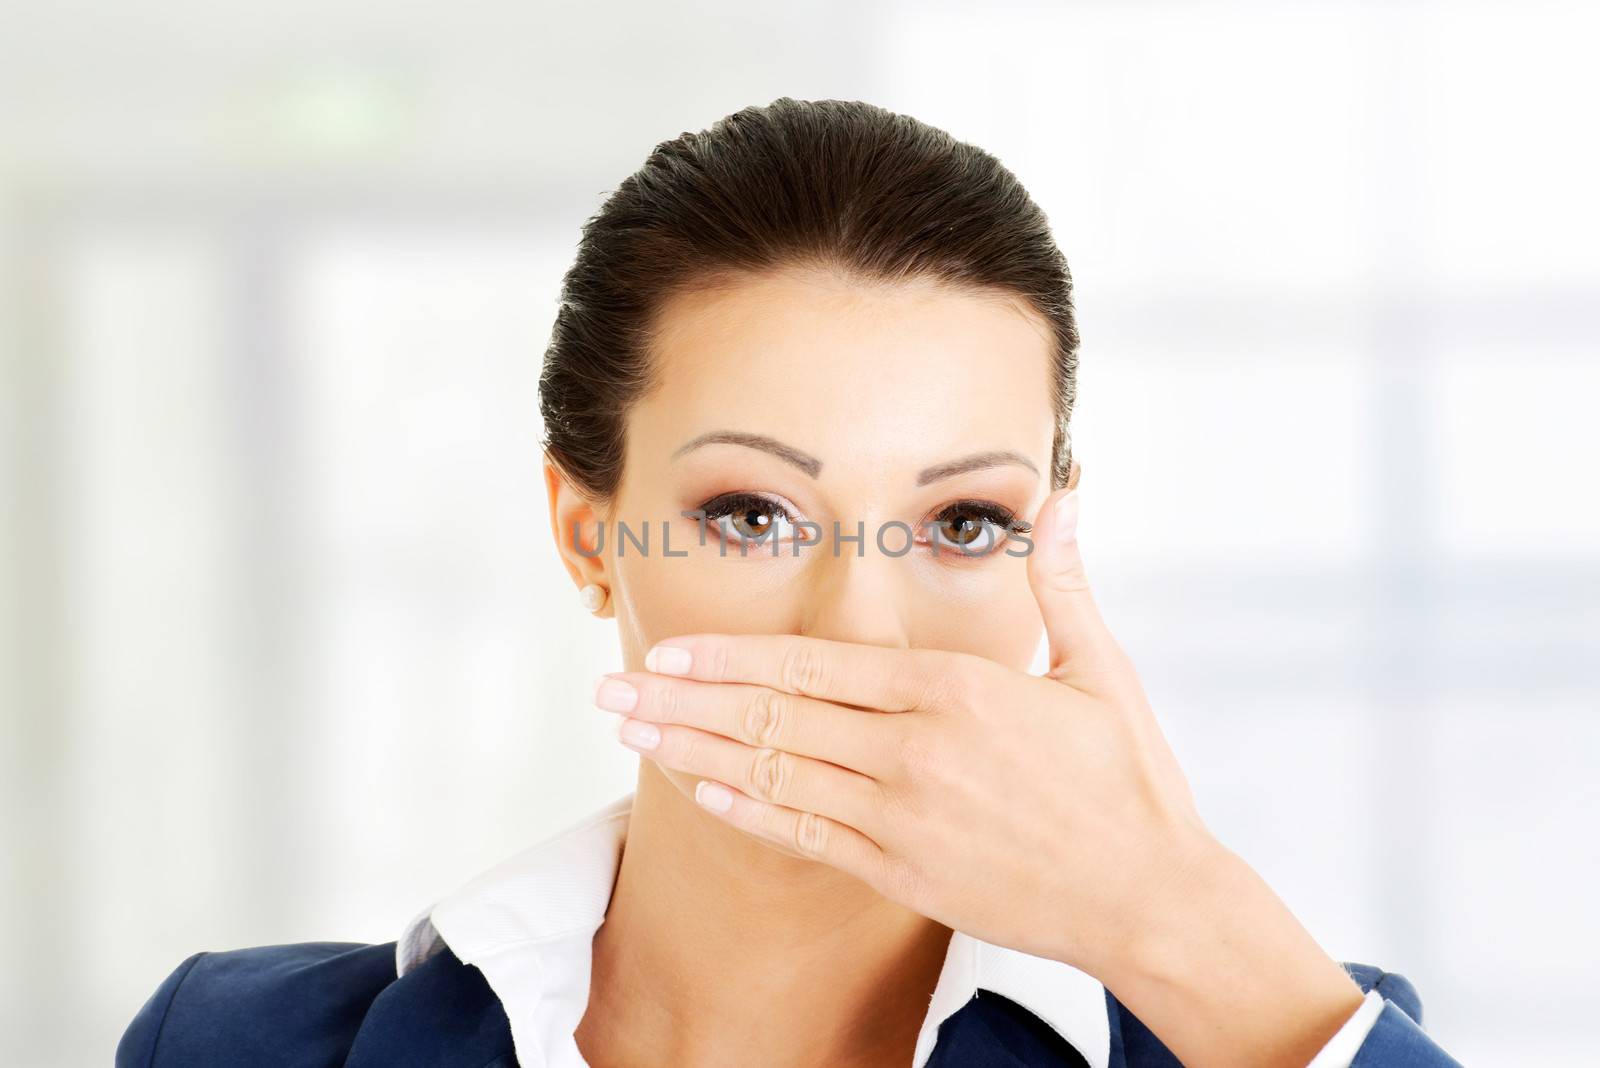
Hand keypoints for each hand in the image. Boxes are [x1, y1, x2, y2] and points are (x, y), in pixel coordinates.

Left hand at [594, 480, 1368, 1065]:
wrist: (1152, 897)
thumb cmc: (1129, 780)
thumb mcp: (1097, 668)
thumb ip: (1060, 579)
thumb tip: (1065, 490)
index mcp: (954, 690)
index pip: (815, 666)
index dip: (730, 660)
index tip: (667, 651)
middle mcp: (914, 751)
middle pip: (774, 718)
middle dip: (682, 703)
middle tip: (609, 694)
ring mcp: (903, 818)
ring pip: (775, 775)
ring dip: (693, 752)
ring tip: (630, 736)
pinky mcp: (903, 873)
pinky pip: (807, 836)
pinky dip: (748, 812)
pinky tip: (699, 793)